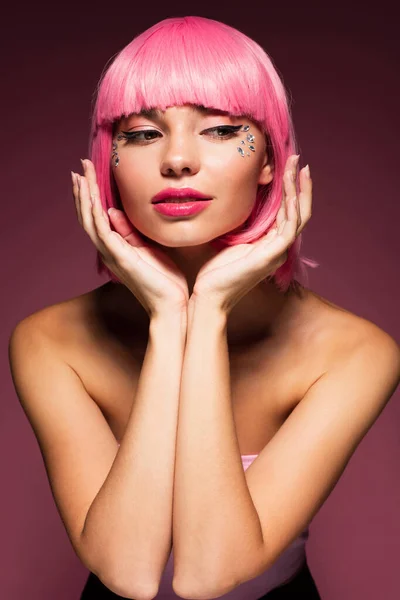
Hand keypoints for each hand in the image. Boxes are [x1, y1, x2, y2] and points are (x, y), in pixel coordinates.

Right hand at [71, 159, 189, 318]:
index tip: (88, 173)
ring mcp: (112, 254)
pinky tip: (91, 196)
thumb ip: (131, 233)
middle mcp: (109, 250)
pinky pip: (102, 232)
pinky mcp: (120, 258)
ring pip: (90, 220)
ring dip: (84, 196)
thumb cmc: (166, 282)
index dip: (91, 195)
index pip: (98, 217)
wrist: (172, 306)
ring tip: (80, 174)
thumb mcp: (149, 249)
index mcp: (117, 247)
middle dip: (83, 190)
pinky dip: (94, 213)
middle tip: (80, 166)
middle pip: (88, 215)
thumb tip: (115, 212)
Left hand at [190, 155, 311, 314]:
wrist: (208, 298)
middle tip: (295, 159)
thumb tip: (227, 203)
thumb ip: (234, 225)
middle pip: (298, 211)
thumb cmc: (212, 275)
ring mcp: (278, 252)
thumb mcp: (225, 242)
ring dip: (298, 188)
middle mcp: (278, 248)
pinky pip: (291, 224)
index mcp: (268, 246)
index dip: (289, 190)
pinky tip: (289, 185)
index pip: (286, 214)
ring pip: (299, 214)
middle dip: (298, 184)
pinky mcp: (273, 254)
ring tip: (295, 164)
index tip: (285, 168)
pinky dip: (293, 203)